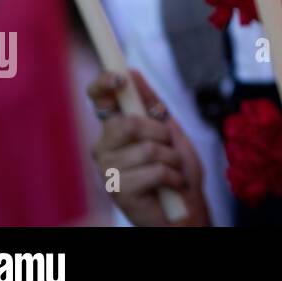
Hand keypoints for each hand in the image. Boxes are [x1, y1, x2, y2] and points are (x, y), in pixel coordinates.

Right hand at [88, 70, 209, 226]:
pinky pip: (155, 171)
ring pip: (147, 149)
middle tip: (168, 148)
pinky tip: (171, 185)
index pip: (97, 98)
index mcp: (113, 128)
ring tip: (171, 170)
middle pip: (128, 123)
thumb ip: (150, 103)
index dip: (104, 83)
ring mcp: (106, 170)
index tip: (120, 78)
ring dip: (171, 159)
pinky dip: (173, 177)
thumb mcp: (168, 130)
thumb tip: (132, 72)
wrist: (183, 208)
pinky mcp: (117, 191)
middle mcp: (102, 147)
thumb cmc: (174, 169)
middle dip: (160, 133)